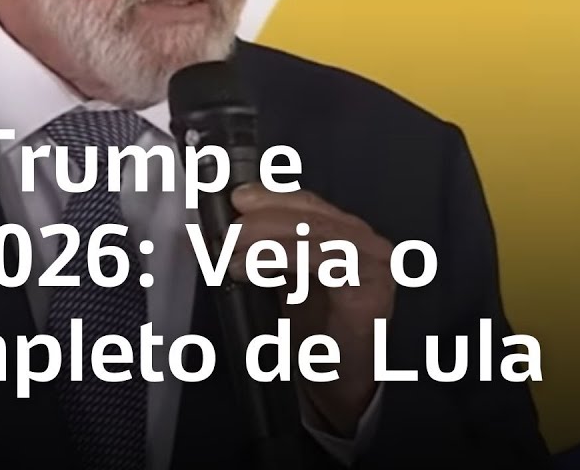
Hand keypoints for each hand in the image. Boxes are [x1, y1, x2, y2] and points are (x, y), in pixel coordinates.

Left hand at [228, 184, 395, 435]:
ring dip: (267, 242)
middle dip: (261, 220)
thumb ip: (251, 251)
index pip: (304, 203)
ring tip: (232, 257)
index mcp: (338, 232)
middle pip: (310, 214)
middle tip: (227, 234)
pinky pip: (328, 263)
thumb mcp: (274, 281)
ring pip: (317, 235)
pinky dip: (287, 258)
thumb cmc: (308, 331)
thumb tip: (208, 231)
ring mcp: (371, 263)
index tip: (233, 199)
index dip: (268, 197)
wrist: (333, 382)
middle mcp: (360, 241)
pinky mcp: (371, 290)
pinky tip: (255, 269)